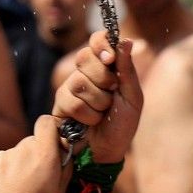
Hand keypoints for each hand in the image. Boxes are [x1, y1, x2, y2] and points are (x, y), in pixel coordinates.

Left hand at [0, 116, 66, 192]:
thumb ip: (65, 167)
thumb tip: (65, 151)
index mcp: (44, 154)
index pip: (47, 122)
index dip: (50, 130)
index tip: (53, 143)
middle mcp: (22, 149)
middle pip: (31, 143)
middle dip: (35, 156)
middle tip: (36, 180)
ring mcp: (1, 156)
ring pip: (14, 155)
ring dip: (17, 167)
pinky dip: (1, 176)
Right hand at [53, 33, 142, 163]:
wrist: (108, 152)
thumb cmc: (122, 125)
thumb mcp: (133, 98)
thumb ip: (127, 70)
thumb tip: (127, 40)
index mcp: (104, 67)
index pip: (96, 40)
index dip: (101, 44)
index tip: (110, 58)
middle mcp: (84, 73)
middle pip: (84, 57)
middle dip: (103, 79)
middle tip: (111, 94)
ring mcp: (70, 88)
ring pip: (79, 82)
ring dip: (98, 102)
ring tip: (102, 113)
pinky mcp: (60, 105)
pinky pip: (71, 101)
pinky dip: (87, 115)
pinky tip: (90, 122)